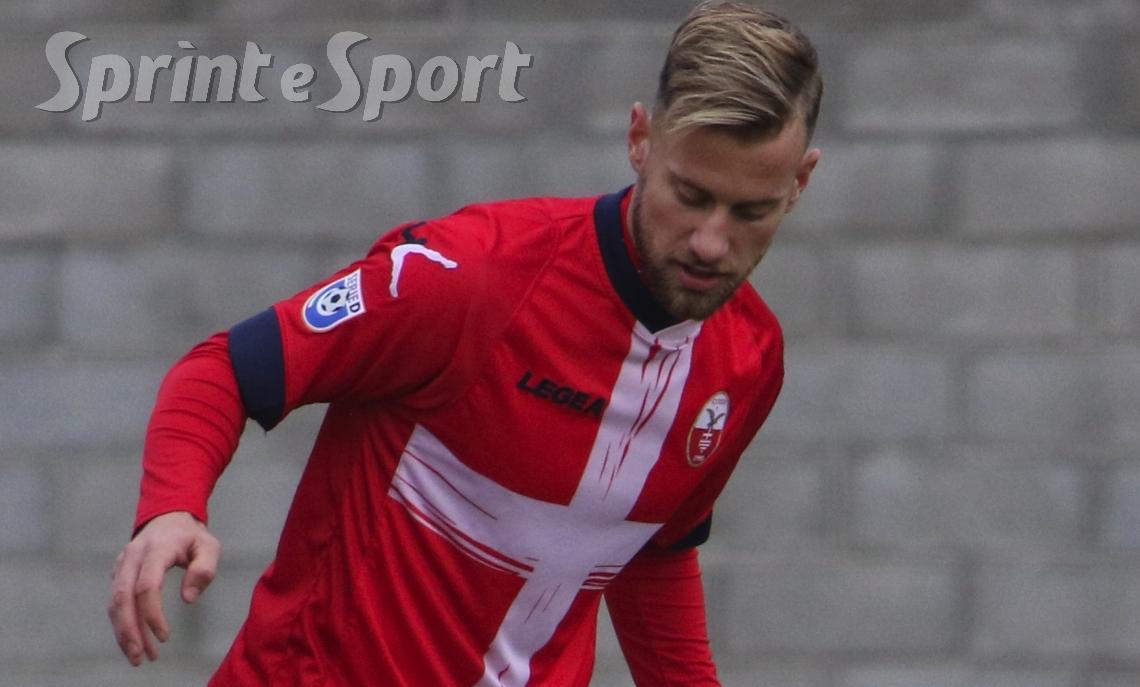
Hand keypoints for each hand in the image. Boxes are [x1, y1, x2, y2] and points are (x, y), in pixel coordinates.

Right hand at [108, 511, 220, 665]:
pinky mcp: (118, 573)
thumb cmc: (191, 536)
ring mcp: (122, 564)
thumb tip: (188, 599)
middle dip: (129, 630)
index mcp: (156, 548)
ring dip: (124, 632)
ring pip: (115, 603)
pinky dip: (122, 624)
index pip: (147, 585)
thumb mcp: (209, 546)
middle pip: (122, 597)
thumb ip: (204, 568)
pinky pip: (115, 602)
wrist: (167, 517)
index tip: (164, 637)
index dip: (152, 614)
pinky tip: (133, 640)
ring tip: (138, 656)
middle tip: (141, 657)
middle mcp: (133, 556)